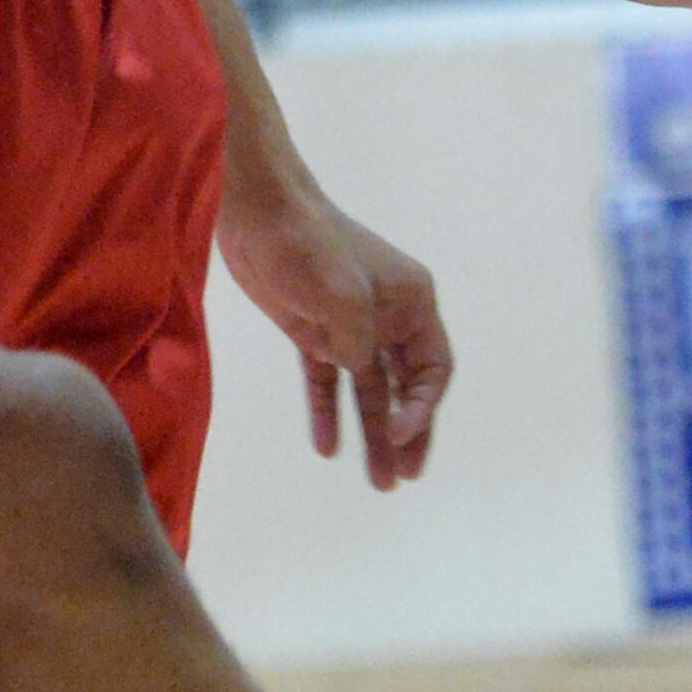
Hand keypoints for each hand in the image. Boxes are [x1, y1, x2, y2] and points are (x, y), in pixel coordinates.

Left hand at [219, 175, 450, 487]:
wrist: (257, 210)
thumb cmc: (309, 244)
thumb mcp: (343, 293)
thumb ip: (358, 341)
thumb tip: (358, 370)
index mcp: (412, 303)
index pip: (433, 369)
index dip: (421, 407)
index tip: (397, 433)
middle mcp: (388, 318)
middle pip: (406, 387)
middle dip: (406, 433)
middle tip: (404, 477)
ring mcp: (349, 327)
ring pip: (368, 390)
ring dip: (371, 432)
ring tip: (377, 481)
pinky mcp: (313, 332)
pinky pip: (326, 380)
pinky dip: (327, 411)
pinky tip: (327, 447)